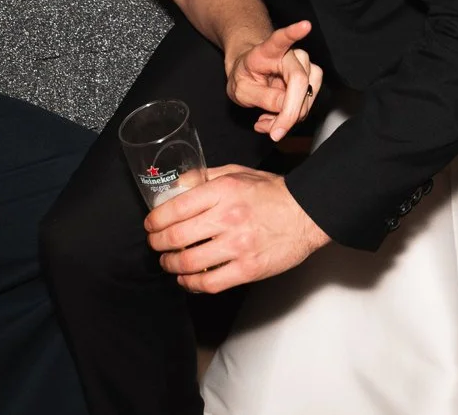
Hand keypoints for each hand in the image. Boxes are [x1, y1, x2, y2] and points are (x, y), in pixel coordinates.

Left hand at [144, 165, 329, 292]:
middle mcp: (228, 218)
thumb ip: (204, 177)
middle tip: (155, 244)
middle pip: (176, 237)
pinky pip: (210, 283)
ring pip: (188, 262)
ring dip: (170, 264)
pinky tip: (187, 279)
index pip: (175, 208)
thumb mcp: (236, 172)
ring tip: (168, 262)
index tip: (151, 225)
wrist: (306, 213)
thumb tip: (176, 186)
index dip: (155, 220)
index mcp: (223, 191)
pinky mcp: (248, 269)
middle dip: (157, 243)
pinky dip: (191, 284)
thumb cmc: (272, 193)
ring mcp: (238, 246)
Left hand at [225, 20, 323, 140]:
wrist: (249, 71)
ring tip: (268, 122)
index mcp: (268, 50)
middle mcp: (292, 55)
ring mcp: (305, 66)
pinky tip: (276, 121)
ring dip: (290, 116)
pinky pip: (308, 104)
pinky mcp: (312, 81)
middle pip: (300, 82)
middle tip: (272, 132)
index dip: (294, 32)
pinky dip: (292, 117)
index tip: (305, 25)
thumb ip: (262, 97)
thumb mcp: (241, 89)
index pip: (281, 39)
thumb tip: (285, 107)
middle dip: (289, 114)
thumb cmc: (245, 75)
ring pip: (308, 96)